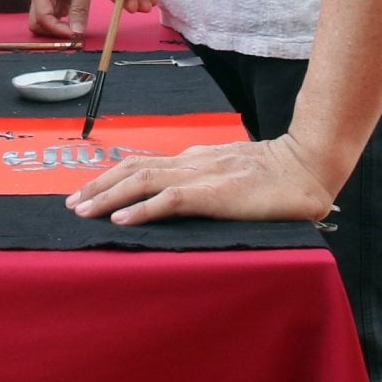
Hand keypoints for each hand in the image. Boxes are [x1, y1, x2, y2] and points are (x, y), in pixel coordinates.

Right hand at [29, 0, 98, 39]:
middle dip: (52, 33)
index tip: (74, 35)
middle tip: (73, 36)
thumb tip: (76, 33)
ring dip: (58, 30)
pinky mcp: (58, 0)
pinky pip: (55, 18)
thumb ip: (79, 10)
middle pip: (38, 24)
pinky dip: (63, 24)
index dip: (56, 30)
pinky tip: (77, 24)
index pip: (42, 19)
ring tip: (76, 32)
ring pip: (45, 23)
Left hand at [67, 135, 338, 227]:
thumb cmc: (279, 177)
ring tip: (83, 211)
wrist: (310, 167)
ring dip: (108, 197)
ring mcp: (202, 176)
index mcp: (196, 160)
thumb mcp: (234, 175)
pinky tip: (121, 221)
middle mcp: (192, 163)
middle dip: (98, 186)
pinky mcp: (215, 194)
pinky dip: (142, 209)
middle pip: (133, 169)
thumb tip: (181, 196)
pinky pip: (170, 200)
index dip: (111, 177)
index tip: (86, 193)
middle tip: (71, 203)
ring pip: (142, 181)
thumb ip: (208, 182)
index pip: (144, 164)